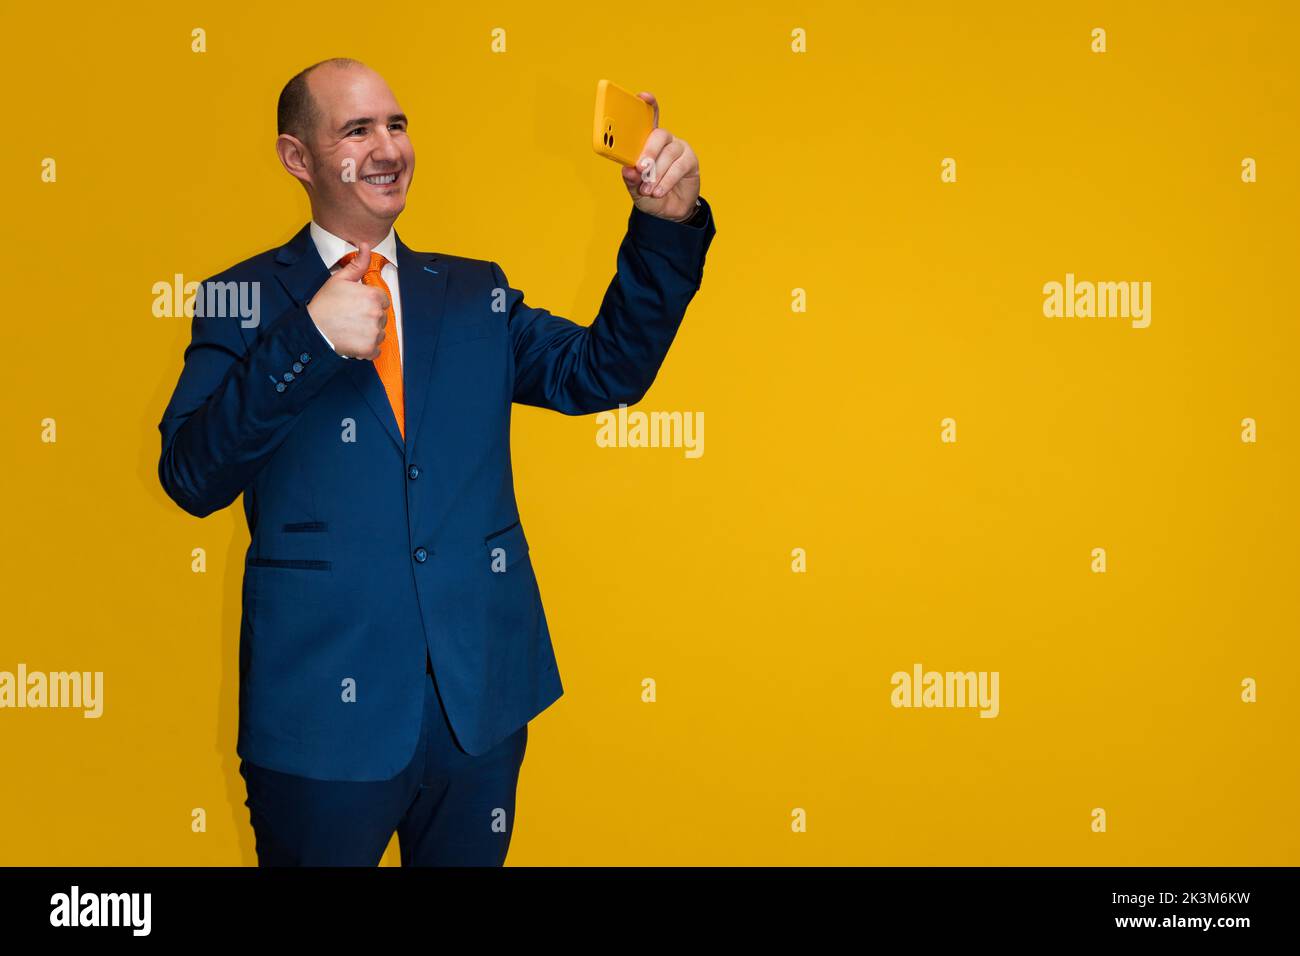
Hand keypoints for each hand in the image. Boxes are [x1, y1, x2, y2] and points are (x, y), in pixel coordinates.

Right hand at [305, 241, 389, 359]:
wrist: (313, 330)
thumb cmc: (325, 304)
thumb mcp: (340, 279)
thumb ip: (358, 264)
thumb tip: (365, 245)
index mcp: (373, 296)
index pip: (382, 300)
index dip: (370, 302)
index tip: (356, 305)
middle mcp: (377, 314)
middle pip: (382, 317)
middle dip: (370, 318)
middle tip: (351, 317)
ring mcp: (374, 333)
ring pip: (380, 333)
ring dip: (370, 333)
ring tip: (351, 329)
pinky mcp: (369, 349)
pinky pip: (376, 350)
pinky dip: (367, 349)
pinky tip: (353, 341)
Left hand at [620, 92, 700, 221]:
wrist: (670, 212)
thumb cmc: (651, 194)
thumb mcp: (636, 190)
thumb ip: (631, 180)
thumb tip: (628, 170)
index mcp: (648, 142)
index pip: (649, 118)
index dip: (648, 105)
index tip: (643, 96)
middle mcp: (664, 141)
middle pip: (659, 135)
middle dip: (649, 151)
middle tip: (641, 168)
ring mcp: (679, 149)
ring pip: (669, 154)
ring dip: (657, 173)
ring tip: (648, 189)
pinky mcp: (690, 161)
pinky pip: (679, 167)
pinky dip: (667, 181)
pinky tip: (659, 191)